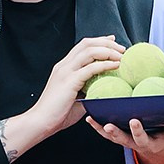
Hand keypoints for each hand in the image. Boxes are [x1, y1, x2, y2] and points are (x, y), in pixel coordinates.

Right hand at [1, 36, 122, 156]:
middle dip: (107, 42)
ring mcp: (66, 71)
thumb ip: (88, 92)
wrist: (41, 122)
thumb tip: (104, 92)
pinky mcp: (69, 81)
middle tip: (122, 48)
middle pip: (87, 43)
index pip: (83, 46)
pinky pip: (91, 68)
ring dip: (108, 50)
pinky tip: (116, 65)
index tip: (113, 41)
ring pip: (90, 51)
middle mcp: (64, 65)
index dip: (99, 41)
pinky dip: (105, 64)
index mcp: (64, 67)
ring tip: (121, 55)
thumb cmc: (57, 114)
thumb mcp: (76, 99)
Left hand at [93, 96, 163, 163]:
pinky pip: (108, 135)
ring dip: (113, 132)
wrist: (158, 152)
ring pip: (122, 140)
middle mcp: (149, 143)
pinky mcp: (121, 140)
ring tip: (106, 124)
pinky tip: (89, 117)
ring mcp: (134, 143)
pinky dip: (98, 127)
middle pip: (143, 139)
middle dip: (138, 131)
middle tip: (134, 121)